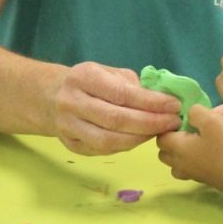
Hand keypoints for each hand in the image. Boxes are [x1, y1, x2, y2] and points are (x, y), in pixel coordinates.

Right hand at [53, 61, 181, 154]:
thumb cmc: (89, 83)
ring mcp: (68, 126)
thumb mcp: (108, 73)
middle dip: (150, 123)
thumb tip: (162, 100)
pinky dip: (127, 146)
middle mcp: (71, 102)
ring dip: (140, 139)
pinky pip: (103, 150)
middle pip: (115, 119)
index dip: (151, 102)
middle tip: (173, 122)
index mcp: (83, 77)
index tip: (174, 105)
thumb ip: (132, 85)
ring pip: (109, 140)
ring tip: (160, 132)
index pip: (121, 93)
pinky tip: (141, 138)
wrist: (49, 97)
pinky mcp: (71, 145)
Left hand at [156, 106, 222, 195]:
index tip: (184, 120)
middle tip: (189, 130)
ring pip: (175, 164)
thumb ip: (195, 112)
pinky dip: (192, 162)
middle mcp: (179, 163)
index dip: (168, 126)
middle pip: (164, 152)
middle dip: (171, 140)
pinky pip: (189, 170)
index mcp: (177, 148)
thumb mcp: (211, 119)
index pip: (160, 137)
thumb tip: (189, 114)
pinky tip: (208, 153)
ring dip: (180, 153)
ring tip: (197, 143)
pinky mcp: (203, 181)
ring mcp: (191, 174)